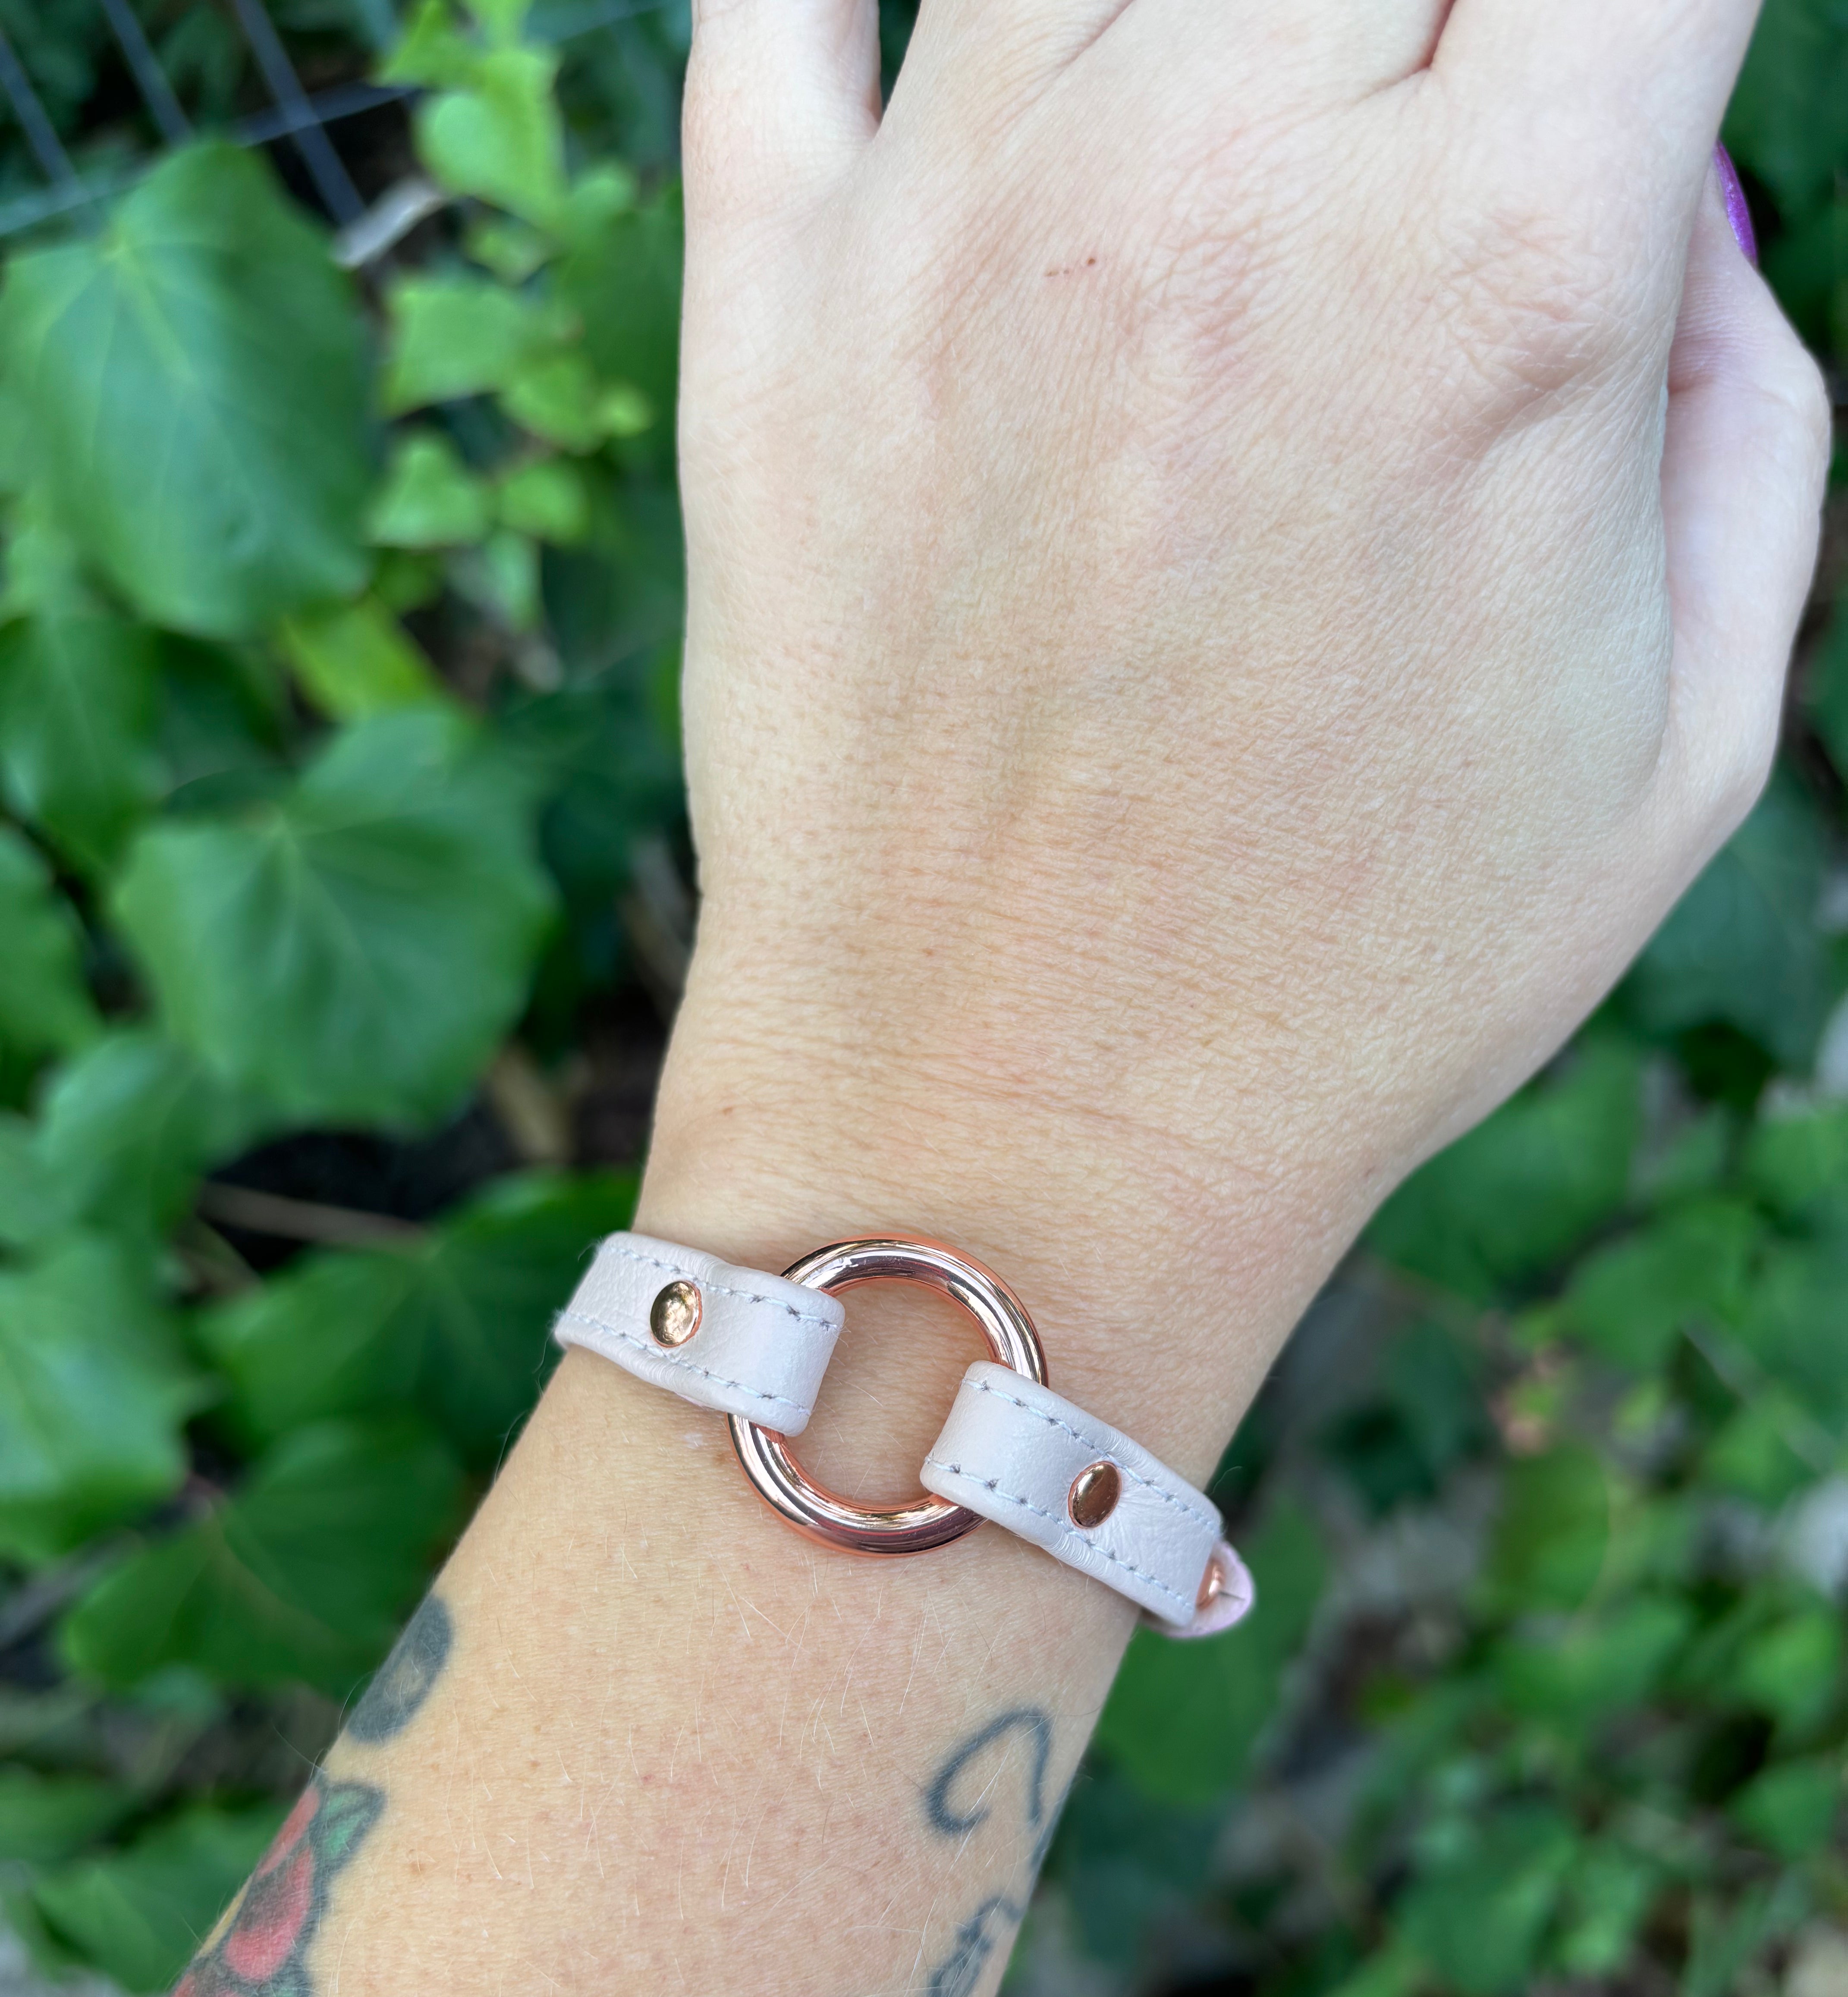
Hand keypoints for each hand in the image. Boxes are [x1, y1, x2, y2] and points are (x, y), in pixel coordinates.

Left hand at [646, 0, 1827, 1461]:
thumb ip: (1741, 408)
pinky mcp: (771, 316)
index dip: (1638, 9)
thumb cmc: (1361, 978)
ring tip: (1229, 146)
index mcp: (1492, 284)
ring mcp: (956, 234)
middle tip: (1413, 142)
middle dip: (1428, 13)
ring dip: (1202, 13)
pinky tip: (987, 78)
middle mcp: (1212, 193)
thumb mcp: (1685, 742)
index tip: (1607, 81)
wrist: (1012, 1138)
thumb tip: (1678, 204)